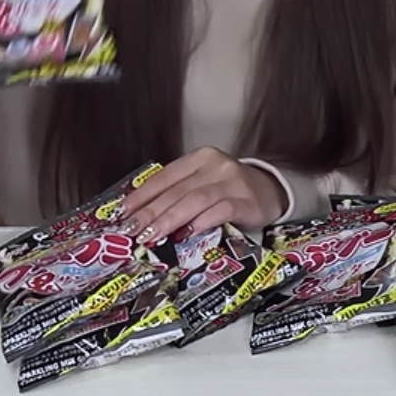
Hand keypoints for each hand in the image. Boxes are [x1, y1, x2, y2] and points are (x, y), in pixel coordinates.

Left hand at [118, 148, 287, 244]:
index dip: (143, 195)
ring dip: (169, 220)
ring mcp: (232, 182)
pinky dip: (201, 222)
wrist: (272, 191)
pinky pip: (220, 211)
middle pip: (176, 191)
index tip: (124, 213)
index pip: (165, 177)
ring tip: (152, 236)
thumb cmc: (230, 190)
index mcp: (199, 158)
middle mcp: (215, 166)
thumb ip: (179, 194)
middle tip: (132, 230)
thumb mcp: (204, 183)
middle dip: (151, 212)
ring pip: (194, 201)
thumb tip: (142, 216)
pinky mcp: (247, 201)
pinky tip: (186, 234)